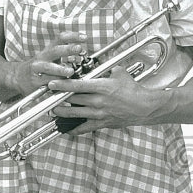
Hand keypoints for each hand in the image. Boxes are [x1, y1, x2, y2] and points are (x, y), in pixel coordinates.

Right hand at [6, 32, 86, 96]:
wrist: (18, 77)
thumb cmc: (39, 66)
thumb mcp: (49, 55)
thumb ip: (63, 51)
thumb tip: (81, 48)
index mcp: (48, 50)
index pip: (60, 39)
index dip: (72, 36)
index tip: (84, 37)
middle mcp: (42, 58)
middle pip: (55, 51)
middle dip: (67, 49)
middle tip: (79, 48)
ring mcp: (37, 70)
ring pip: (49, 68)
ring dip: (60, 69)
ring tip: (70, 71)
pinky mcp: (36, 82)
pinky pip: (46, 83)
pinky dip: (55, 84)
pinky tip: (63, 86)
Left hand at [47, 68, 161, 133]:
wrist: (144, 107)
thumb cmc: (132, 90)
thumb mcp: (120, 74)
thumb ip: (107, 68)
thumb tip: (99, 63)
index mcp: (101, 87)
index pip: (76, 85)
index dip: (62, 85)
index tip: (51, 84)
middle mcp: (98, 100)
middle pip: (72, 99)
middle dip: (58, 98)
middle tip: (48, 96)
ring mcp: (99, 113)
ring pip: (74, 113)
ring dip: (61, 112)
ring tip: (52, 110)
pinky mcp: (102, 123)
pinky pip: (84, 128)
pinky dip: (74, 129)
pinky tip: (66, 129)